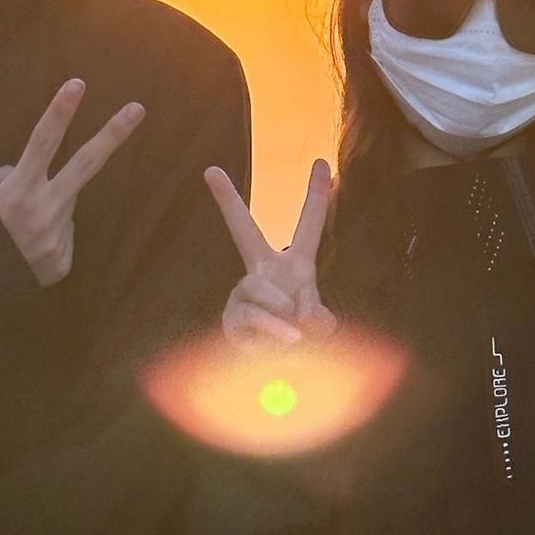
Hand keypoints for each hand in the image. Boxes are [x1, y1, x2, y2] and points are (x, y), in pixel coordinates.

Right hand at [0, 79, 144, 287]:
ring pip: (64, 205)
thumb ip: (8, 179)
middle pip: (84, 164)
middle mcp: (42, 211)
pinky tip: (24, 250)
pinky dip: (44, 236)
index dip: (59, 112)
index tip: (77, 84)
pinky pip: (59, 236)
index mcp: (18, 191)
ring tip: (18, 229)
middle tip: (137, 108)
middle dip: (112, 134)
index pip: (42, 143)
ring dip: (47, 208)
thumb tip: (28, 172)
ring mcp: (56, 239)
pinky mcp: (61, 263)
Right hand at [204, 159, 337, 347]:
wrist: (272, 371)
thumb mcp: (320, 326)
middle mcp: (263, 271)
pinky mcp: (232, 316)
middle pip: (243, 230)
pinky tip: (286, 340)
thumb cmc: (299, 338)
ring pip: (263, 289)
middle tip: (210, 170)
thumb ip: (320, 318)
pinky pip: (256, 315)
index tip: (324, 163)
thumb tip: (301, 315)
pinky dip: (276, 330)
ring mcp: (243, 291)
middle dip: (228, 201)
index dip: (317, 195)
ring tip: (294, 334)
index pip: (308, 225)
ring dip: (284, 312)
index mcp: (293, 265)